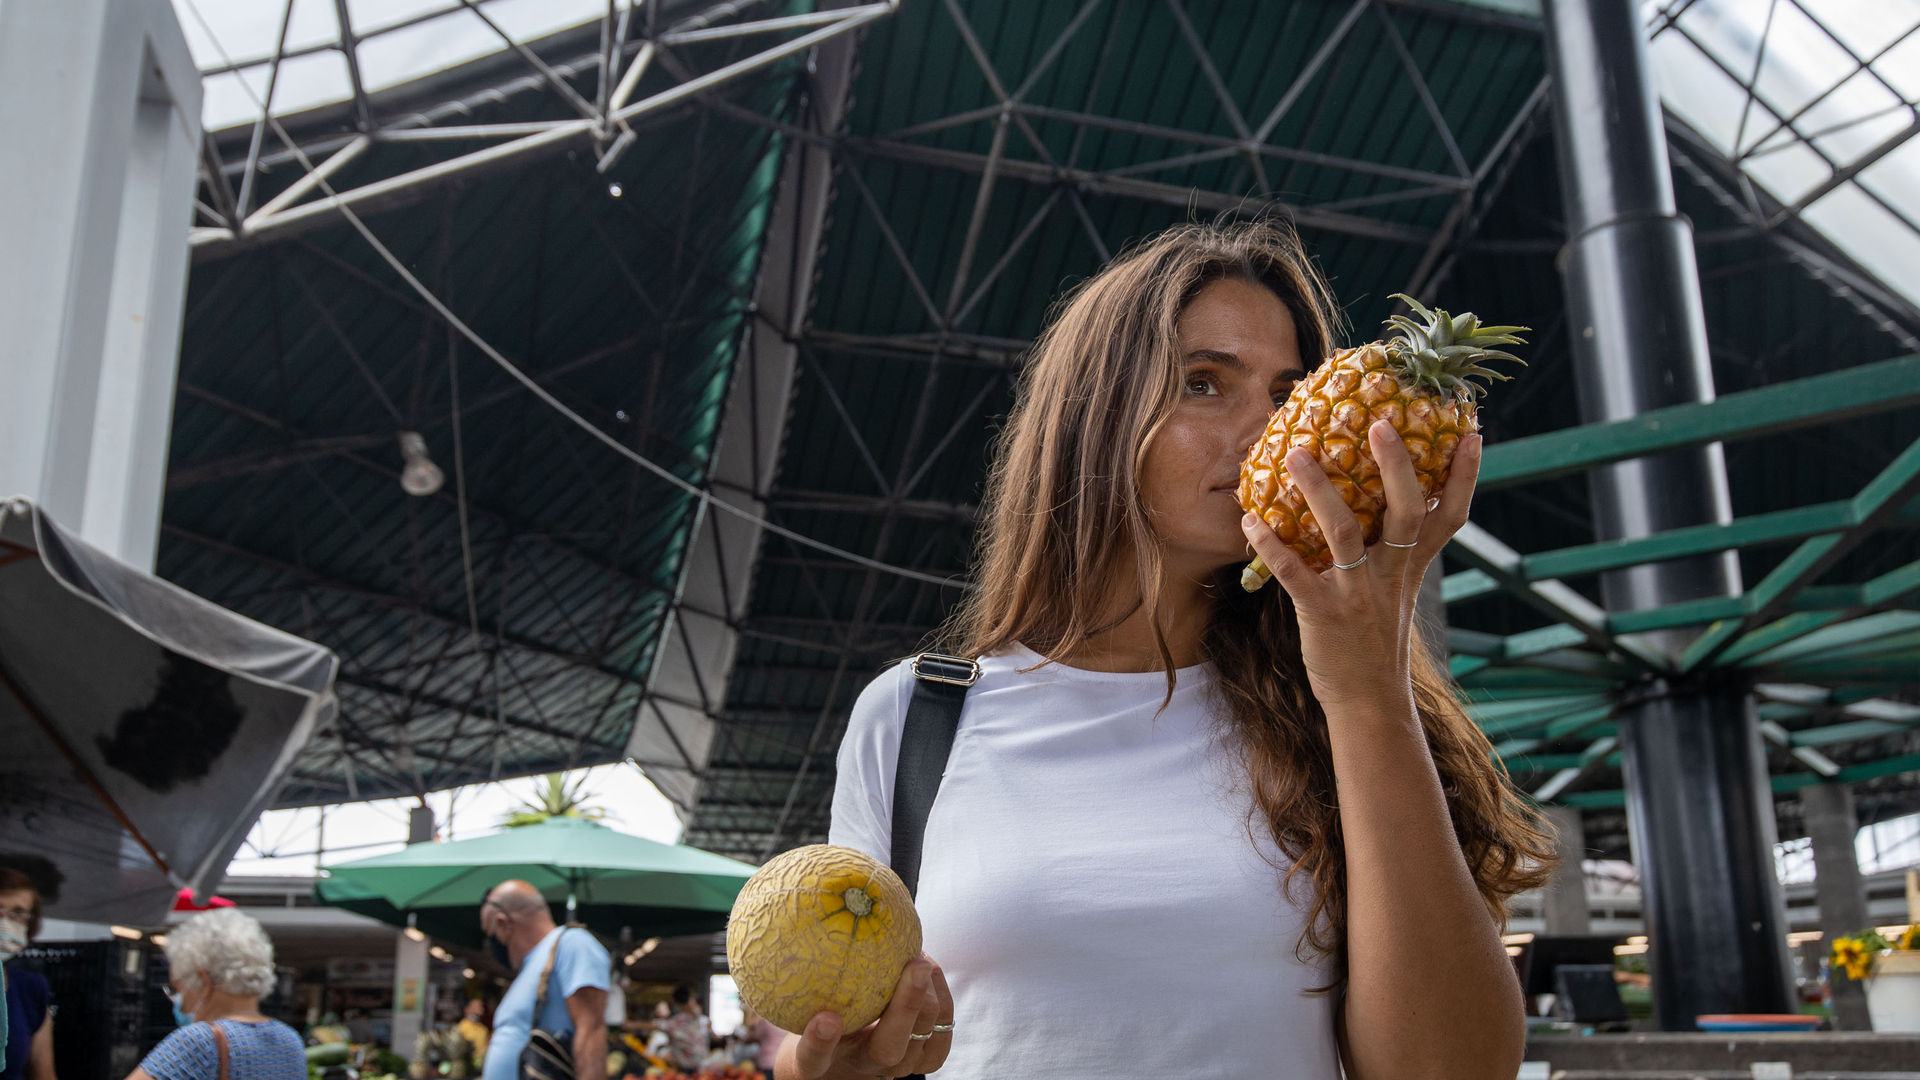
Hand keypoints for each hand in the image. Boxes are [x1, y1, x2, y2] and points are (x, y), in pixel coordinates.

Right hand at [787, 955, 952, 1078]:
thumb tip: (801, 909)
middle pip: (888, 1050)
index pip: (812, 1060)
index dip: (819, 1043)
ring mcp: (896, 1068)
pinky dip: (941, 995)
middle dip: (907, 1007)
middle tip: (915, 963)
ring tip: (919, 958)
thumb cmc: (815, 1016)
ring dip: (928, 994)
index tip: (826, 1017)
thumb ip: (802, 972)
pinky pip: (943, 1031)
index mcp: (819, 1062)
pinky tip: (929, 968)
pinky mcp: (924, 1061)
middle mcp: (862, 1068)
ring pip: (923, 1038)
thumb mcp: (798, 1002)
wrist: (845, 1058)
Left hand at [1240, 421, 1480, 711]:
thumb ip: (1396, 549)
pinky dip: (1271, 546)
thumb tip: (1387, 503)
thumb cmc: (1377, 638)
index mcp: (1412, 565)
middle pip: (1404, 511)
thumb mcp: (1398, 591)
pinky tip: (1250, 519)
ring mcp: (1359, 592)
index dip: (1465, 477)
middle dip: (1396, 466)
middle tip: (1382, 424)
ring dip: (1318, 490)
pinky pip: (1295, 573)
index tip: (1472, 433)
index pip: (1450, 516)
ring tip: (1294, 453)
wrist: (1368, 699)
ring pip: (1344, 532)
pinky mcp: (1324, 612)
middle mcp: (1391, 573)